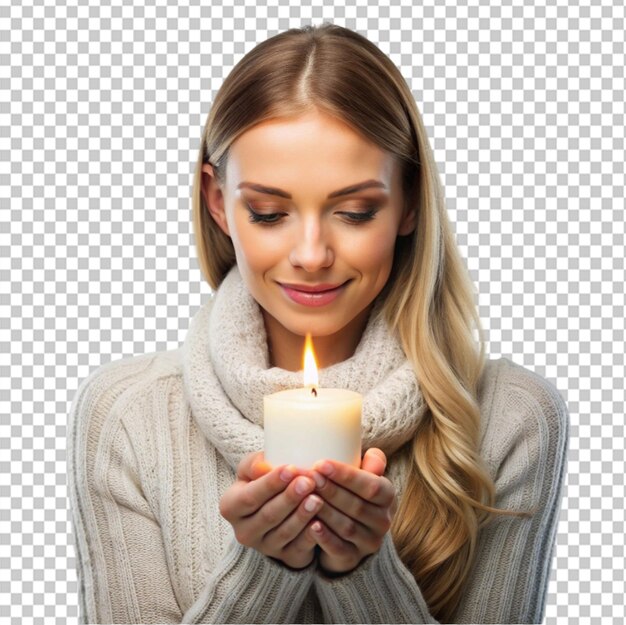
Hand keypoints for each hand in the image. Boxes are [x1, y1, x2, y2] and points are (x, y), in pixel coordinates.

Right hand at [219, 451, 324, 569]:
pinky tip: (320, 523)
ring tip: (317, 499)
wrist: (274, 505)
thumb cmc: (263, 480)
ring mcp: (265, 548)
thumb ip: (254, 464)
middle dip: (290, 498)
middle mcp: (244, 531)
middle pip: (268, 516)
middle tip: (308, 482)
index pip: (250, 497)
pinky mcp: (286, 558)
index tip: (291, 469)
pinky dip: (310, 536)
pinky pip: (299, 548)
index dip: (271, 483)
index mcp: (231, 507)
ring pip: (285, 532)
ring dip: (302, 516)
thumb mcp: (252, 468)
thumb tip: (262, 467)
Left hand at [308, 448, 395, 574]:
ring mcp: (370, 542)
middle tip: (308, 477)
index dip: (345, 475)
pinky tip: (311, 525)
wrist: (352, 533)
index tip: (320, 463)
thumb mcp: (365, 477)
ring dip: (325, 511)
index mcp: (388, 496)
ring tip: (304, 497)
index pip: (371, 485)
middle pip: (356, 505)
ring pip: (346, 526)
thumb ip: (372, 463)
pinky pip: (339, 549)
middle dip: (330, 490)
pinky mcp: (354, 559)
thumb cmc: (354, 494)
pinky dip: (325, 537)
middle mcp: (383, 521)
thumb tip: (373, 455)